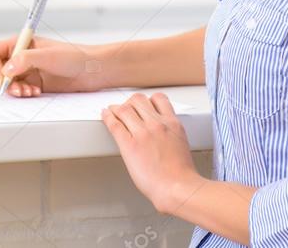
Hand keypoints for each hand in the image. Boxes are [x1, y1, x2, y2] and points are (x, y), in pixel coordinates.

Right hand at [0, 34, 105, 96]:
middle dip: (3, 82)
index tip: (2, 77)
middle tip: (17, 89)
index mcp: (20, 43)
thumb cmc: (75, 56)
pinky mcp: (32, 84)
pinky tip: (35, 93)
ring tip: (29, 92)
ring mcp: (25, 71)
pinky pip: (18, 91)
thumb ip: (26, 59)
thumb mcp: (50, 56)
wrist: (92, 71)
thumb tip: (8, 67)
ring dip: (14, 90)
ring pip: (6, 83)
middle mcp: (20, 57)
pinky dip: (22, 94)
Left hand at [101, 92, 202, 213]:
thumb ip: (170, 132)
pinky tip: (105, 115)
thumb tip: (161, 132)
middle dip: (131, 103)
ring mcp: (142, 133)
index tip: (142, 104)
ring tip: (113, 111)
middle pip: (138, 99)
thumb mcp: (181, 143)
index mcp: (172, 123)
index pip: (158, 98)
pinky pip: (114, 124)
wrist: (177, 188)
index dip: (148, 100)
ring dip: (117, 108)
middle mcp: (157, 124)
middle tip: (127, 109)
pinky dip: (107, 116)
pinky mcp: (129, 145)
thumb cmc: (181, 173)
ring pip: (124, 108)